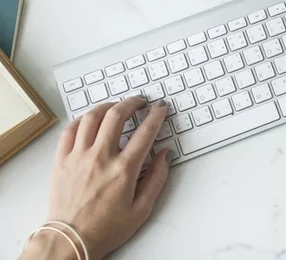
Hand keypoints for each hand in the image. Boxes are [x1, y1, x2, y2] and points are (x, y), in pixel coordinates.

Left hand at [20, 97, 171, 259]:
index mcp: (123, 170)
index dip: (156, 115)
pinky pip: (70, 129)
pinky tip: (90, 120)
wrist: (69, 242)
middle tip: (139, 102)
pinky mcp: (62, 160)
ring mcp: (79, 157)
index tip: (160, 108)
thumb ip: (157, 179)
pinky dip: (82, 119)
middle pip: (117, 115)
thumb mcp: (141, 210)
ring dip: (108, 106)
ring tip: (116, 107)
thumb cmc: (104, 229)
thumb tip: (165, 155)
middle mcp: (101, 158)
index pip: (145, 131)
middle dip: (132, 102)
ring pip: (92, 117)